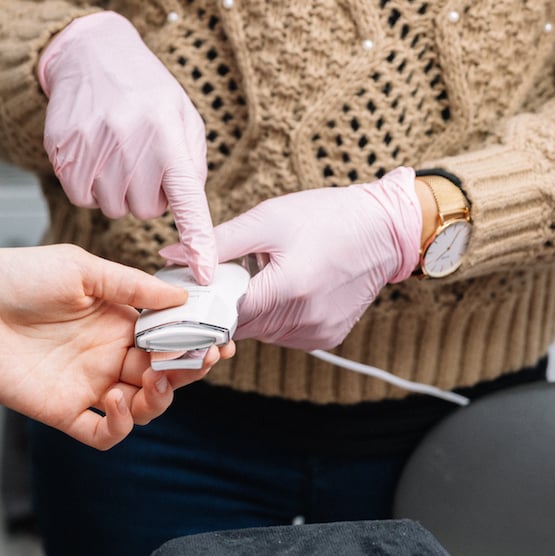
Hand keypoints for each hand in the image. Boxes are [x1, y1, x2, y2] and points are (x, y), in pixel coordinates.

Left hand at [0, 239, 233, 449]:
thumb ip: (132, 287)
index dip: (196, 340)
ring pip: (143, 407)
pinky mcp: (62, 410)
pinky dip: (123, 425)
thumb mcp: (80, 270)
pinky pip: (104, 432)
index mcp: (117, 320)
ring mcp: (87, 384)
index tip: (218, 338)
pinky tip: (121, 402)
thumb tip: (183, 295)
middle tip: (199, 359)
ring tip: (155, 379)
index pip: (169, 336)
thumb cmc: (14, 277)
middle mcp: (107, 354)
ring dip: (160, 398)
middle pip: (164, 374)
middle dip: (188, 370)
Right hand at [39, 11, 216, 283]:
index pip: (187, 198)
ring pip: (112, 208)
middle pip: (146, 210)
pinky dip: (90, 186)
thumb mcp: (182, 116)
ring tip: (118, 154)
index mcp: (167, 134)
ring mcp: (93, 148)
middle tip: (143, 161)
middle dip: (148, 194)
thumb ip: (191, 164)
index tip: (205, 270)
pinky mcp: (63, 152)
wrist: (90, 54)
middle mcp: (130, 142)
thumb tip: (190, 212)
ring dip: (118, 191)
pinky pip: (82, 197)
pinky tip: (95, 157)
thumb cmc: (145, 90)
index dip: (198, 239)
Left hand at [161, 167, 423, 350]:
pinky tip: (287, 288)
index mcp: (286, 290)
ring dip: (251, 310)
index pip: (222, 314)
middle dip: (225, 304)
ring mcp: (316, 333)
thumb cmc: (326, 217)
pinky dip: (276, 316)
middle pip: (239, 326)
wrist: (385, 230)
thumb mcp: (267, 220)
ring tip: (265, 276)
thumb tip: (169, 256)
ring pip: (260, 333)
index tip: (190, 291)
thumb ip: (217, 243)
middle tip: (228, 274)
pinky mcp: (326, 338)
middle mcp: (302, 320)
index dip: (202, 303)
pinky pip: (284, 334)